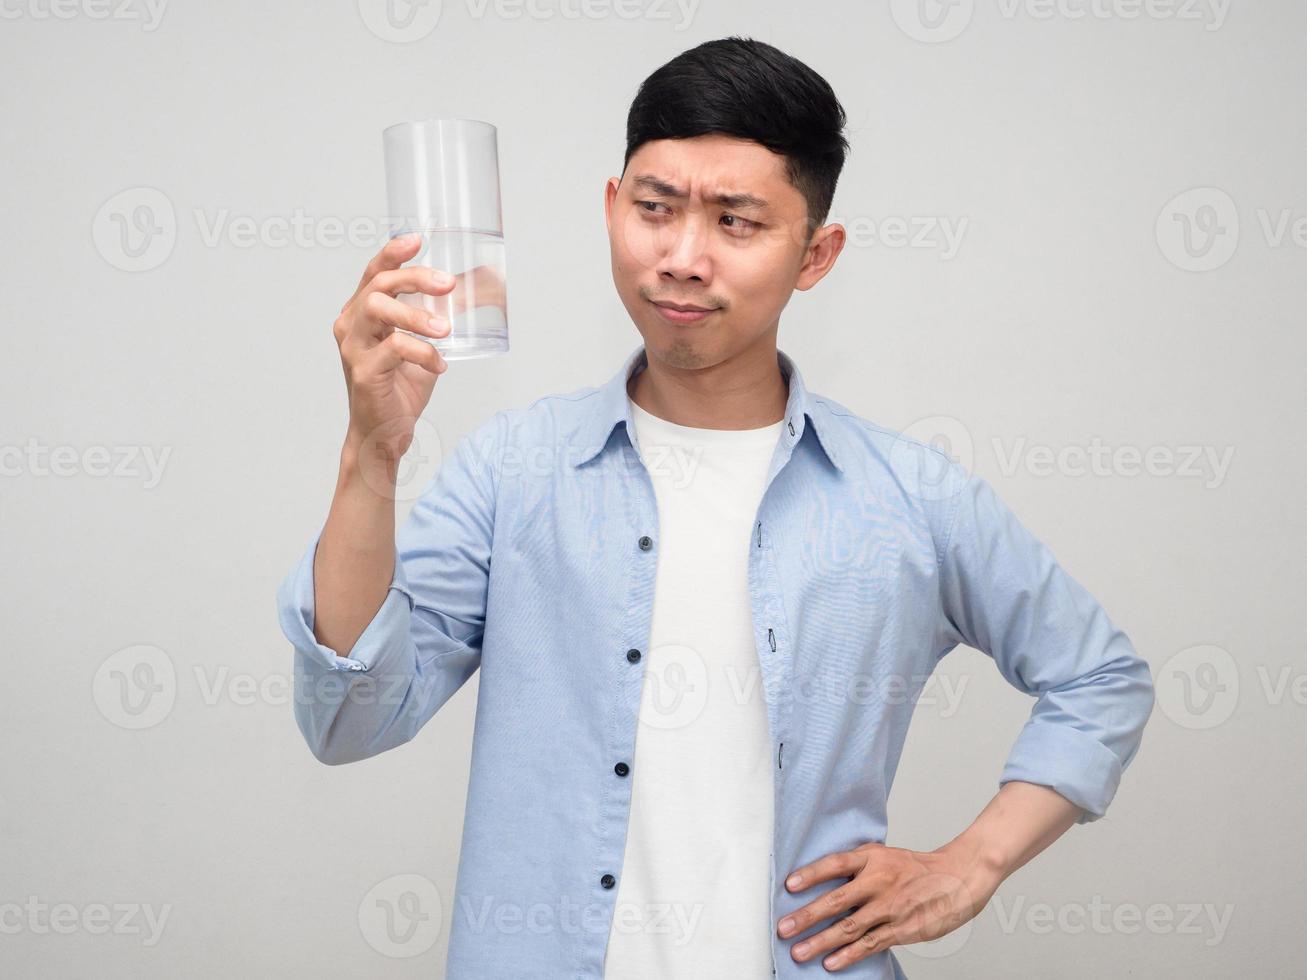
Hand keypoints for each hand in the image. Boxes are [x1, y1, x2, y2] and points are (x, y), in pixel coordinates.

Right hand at [334, 234, 454, 463]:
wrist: (384, 434)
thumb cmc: (400, 388)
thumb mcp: (421, 344)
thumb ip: (436, 320)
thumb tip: (477, 293)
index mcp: (361, 313)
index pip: (374, 273)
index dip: (393, 252)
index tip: (419, 240)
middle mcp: (350, 325)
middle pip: (379, 284)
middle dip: (415, 278)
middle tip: (448, 284)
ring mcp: (353, 347)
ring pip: (379, 309)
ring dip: (417, 315)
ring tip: (446, 330)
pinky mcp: (363, 371)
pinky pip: (394, 348)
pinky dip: (422, 352)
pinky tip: (439, 365)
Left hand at [776, 839, 1001, 970]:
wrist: (958, 877)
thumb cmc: (915, 867)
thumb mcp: (884, 854)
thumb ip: (856, 864)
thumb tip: (820, 875)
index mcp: (872, 859)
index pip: (835, 864)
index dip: (811, 874)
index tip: (788, 885)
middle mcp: (879, 881)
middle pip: (836, 900)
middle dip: (807, 917)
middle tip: (783, 928)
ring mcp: (890, 907)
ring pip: (849, 927)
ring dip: (821, 942)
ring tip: (798, 952)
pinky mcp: (902, 929)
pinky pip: (870, 944)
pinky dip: (848, 955)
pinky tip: (830, 963)